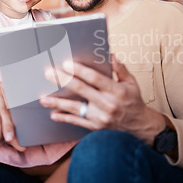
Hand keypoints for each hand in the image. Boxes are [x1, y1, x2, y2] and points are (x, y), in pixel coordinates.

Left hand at [40, 55, 165, 144]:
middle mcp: (107, 104)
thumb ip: (120, 69)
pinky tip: (53, 114)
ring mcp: (100, 117)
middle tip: (49, 73)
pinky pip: (77, 122)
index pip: (95, 78)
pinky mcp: (96, 127)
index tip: (66, 64)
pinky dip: (64, 118)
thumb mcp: (132, 83)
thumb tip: (110, 55)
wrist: (139, 127)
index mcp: (116, 90)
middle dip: (63, 80)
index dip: (80, 71)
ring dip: (58, 103)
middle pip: (81, 90)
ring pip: (75, 108)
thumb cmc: (134, 102)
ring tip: (43, 98)